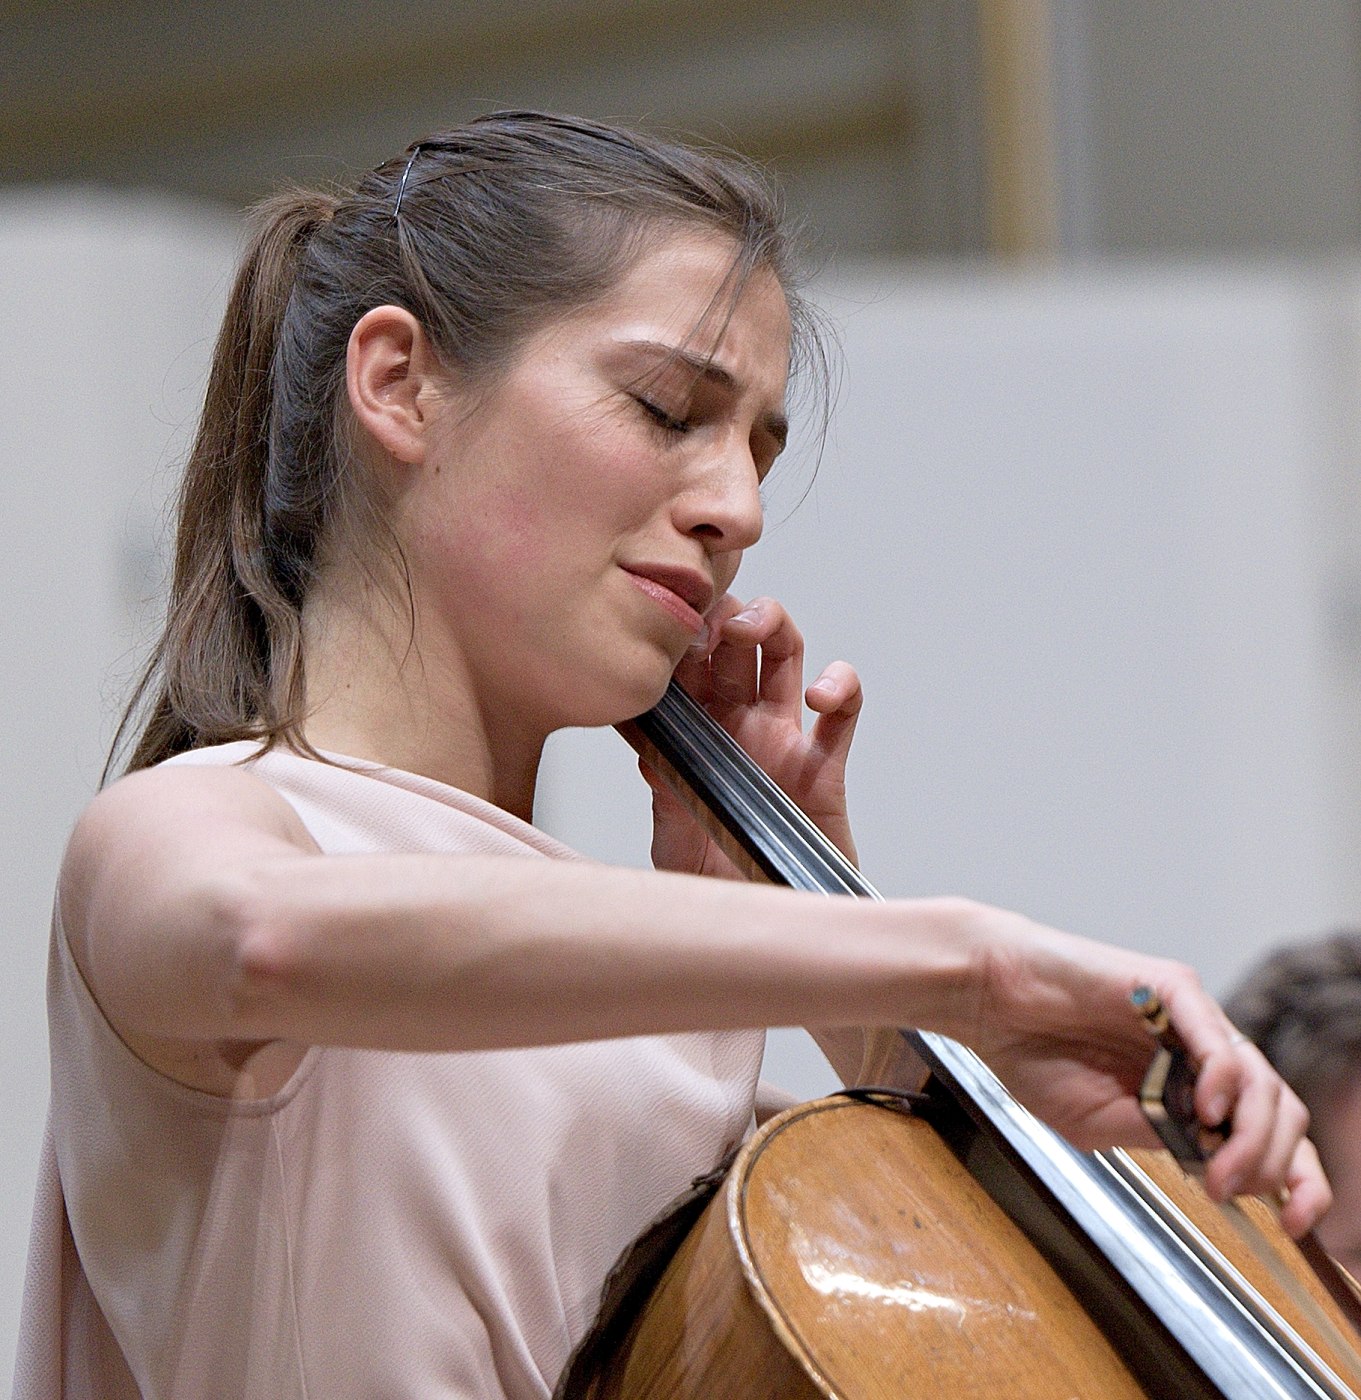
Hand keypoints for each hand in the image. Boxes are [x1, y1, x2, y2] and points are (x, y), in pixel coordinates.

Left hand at [645, 594, 861, 879]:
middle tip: (710, 624)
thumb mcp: (672, 841)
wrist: (763, 930)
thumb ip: (665, 791)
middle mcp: (740, 728)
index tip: (668, 635)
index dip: (681, 637)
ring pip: (788, 654)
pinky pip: (843, 713)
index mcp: (696, 736)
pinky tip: (823, 696)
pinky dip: (841, 687)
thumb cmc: (715, 890)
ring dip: (773, 624)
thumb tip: (650, 745)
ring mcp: (784, 742)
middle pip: (738, 642)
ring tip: (752, 629)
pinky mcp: (824, 768)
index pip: (690, 664)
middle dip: (724, 615)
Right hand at [951, 902, 1329, 1235]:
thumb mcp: (1097, 1124)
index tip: (1295, 1225)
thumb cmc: (1032, 1055)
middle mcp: (1200, 1052)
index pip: (1267, 1134)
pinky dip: (1223, 1079)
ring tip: (1217, 1166)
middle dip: (1272, 1164)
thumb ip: (1156, 1137)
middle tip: (1227, 1192)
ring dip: (1250, 1134)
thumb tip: (1217, 1165)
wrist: (987, 1002)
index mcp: (1186, 1088)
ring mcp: (1191, 1018)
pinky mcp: (1171, 987)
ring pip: (1260, 1080)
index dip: (1296, 1179)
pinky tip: (1205, 1110)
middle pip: (1279, 1111)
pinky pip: (1218, 1038)